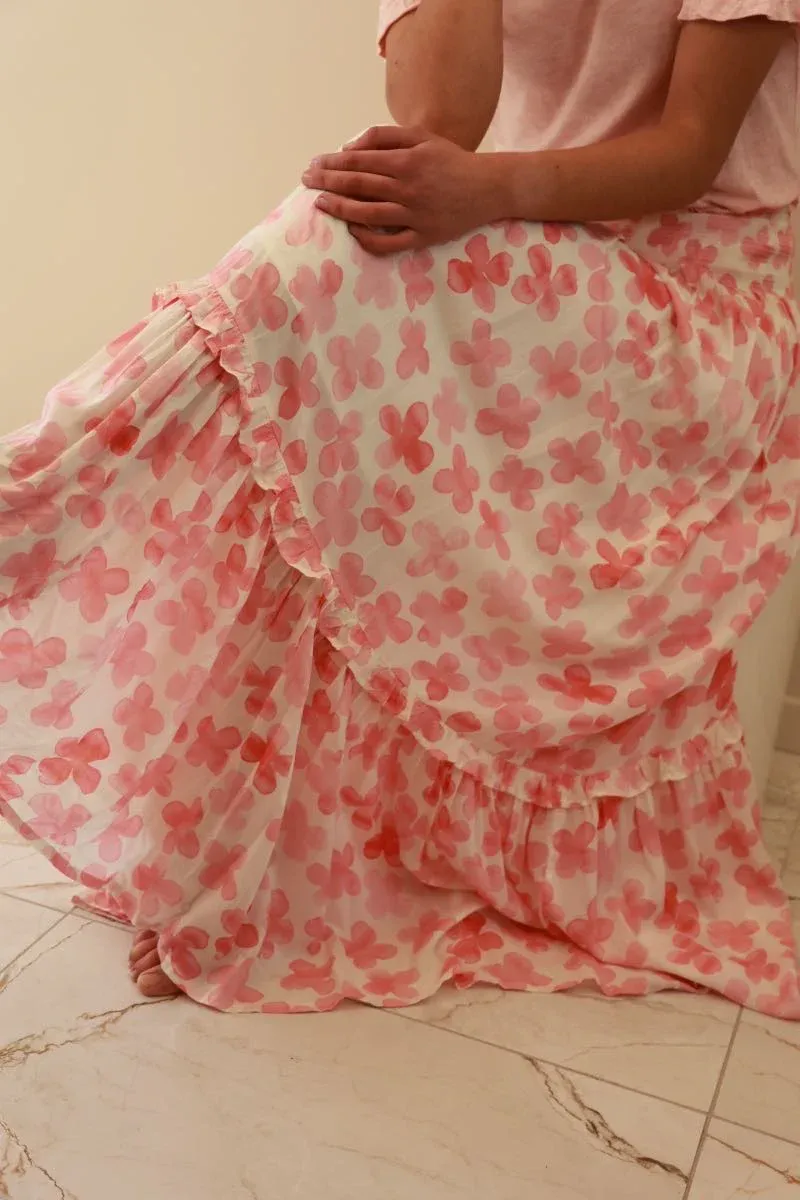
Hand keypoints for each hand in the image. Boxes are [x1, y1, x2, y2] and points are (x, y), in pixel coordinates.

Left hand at [301, 126, 502, 255]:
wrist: (489, 188)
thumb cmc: (451, 160)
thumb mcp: (421, 137)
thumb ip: (385, 137)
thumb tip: (349, 147)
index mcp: (407, 161)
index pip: (359, 161)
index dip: (332, 162)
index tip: (313, 164)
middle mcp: (408, 188)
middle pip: (358, 185)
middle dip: (327, 182)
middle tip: (305, 180)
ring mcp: (415, 216)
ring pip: (368, 214)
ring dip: (340, 208)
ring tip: (320, 203)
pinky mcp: (423, 237)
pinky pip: (389, 243)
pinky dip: (368, 239)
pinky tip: (352, 230)